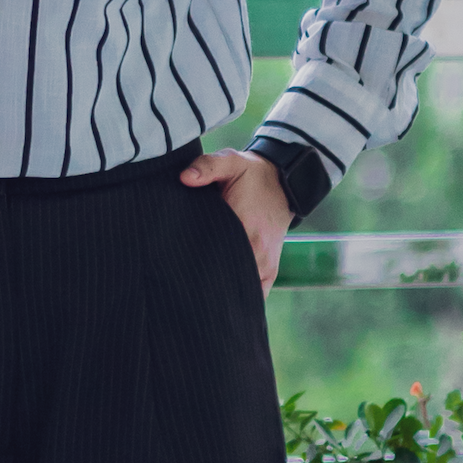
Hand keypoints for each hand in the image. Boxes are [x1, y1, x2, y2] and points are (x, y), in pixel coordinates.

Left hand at [182, 149, 293, 288]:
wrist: (283, 182)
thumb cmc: (251, 175)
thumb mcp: (231, 162)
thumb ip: (207, 167)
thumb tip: (184, 178)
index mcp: (244, 226)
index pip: (215, 256)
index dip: (196, 263)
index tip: (179, 267)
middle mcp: (257, 250)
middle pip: (225, 277)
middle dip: (205, 282)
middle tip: (182, 284)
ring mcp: (265, 263)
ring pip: (241, 288)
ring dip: (221, 291)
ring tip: (198, 294)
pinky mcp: (270, 270)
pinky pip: (256, 293)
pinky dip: (241, 298)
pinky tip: (222, 300)